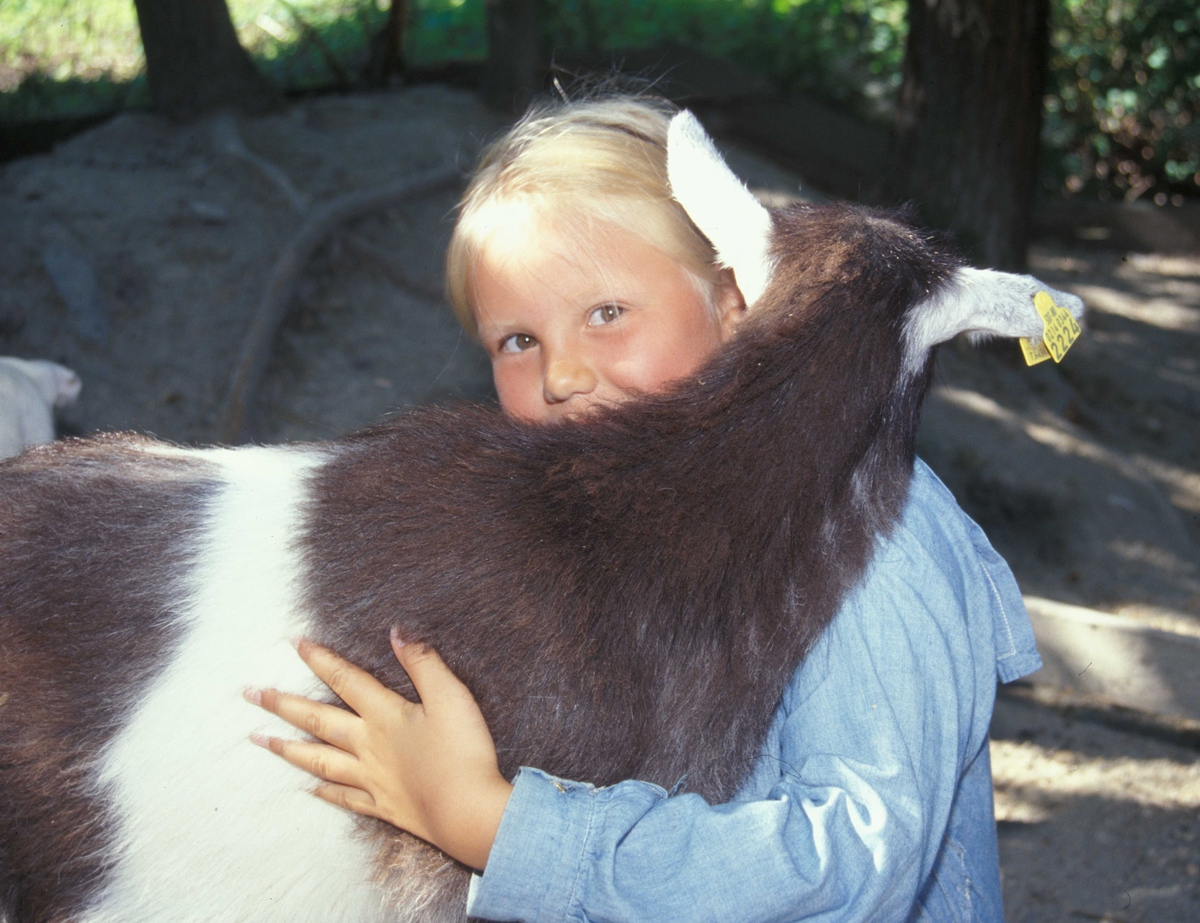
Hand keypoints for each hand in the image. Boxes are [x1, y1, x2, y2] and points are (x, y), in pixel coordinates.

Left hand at [245, 632, 512, 870]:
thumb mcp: (451, 696)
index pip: (345, 680)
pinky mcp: (382, 806)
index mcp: (385, 715)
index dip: (320, 659)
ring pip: (319, 760)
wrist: (468, 812)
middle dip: (282, 704)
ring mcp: (371, 779)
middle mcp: (369, 746)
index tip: (294, 643)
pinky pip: (344, 798)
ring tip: (259, 740)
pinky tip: (309, 788)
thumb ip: (423, 663)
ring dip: (287, 748)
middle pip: (318, 720)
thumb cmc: (463, 752)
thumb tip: (397, 631)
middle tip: (250, 694)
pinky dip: (323, 792)